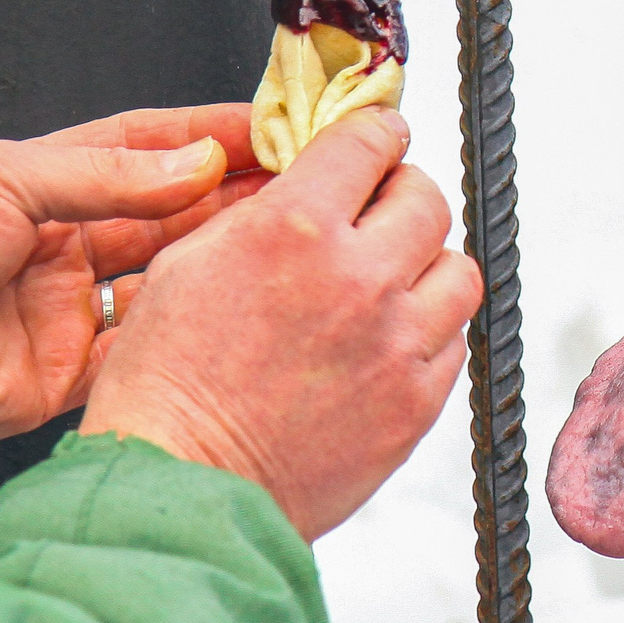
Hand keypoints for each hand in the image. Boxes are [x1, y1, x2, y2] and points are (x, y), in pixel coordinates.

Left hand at [0, 106, 268, 452]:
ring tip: (288, 246)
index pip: (149, 148)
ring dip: (222, 266)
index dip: (213, 136)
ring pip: (169, 283)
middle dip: (237, 199)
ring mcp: (68, 311)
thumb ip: (104, 176)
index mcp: (43, 183)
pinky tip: (235, 318)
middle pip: (171, 216)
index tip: (280, 126)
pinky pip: (142, 355)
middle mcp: (64, 245)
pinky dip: (187, 338)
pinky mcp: (64, 376)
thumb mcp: (0, 180)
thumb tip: (197, 163)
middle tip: (307, 186)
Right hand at [80, 108, 481, 539]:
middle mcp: (358, 279)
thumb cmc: (167, 390)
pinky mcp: (416, 402)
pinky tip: (388, 342)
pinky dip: (429, 332)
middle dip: (403, 196)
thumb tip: (302, 186)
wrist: (185, 489)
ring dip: (427, 266)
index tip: (381, 138)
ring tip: (393, 282)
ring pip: (456, 271)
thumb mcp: (185, 265)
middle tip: (381, 212)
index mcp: (293, 230)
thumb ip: (256, 215)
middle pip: (427, 199)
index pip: (369, 142)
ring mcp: (397, 343)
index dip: (376, 133)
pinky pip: (453, 342)